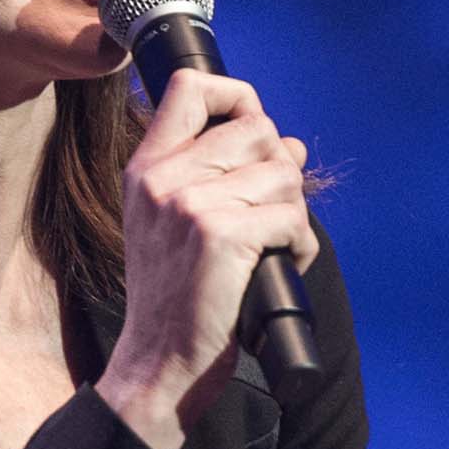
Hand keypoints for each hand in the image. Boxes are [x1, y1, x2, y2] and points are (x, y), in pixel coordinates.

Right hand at [94, 68, 317, 448]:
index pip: (191, 87)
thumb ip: (217, 176)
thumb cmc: (176, 297)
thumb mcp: (172, 224)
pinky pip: (292, 216)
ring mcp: (190, 204)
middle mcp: (164, 178)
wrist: (160, 361)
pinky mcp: (222, 235)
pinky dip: (302, 244)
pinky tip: (285, 263)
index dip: (238, 96)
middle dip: (281, 166)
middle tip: (272, 210)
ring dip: (294, 209)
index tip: (254, 131)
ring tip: (275, 244)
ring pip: (282, 171)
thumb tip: (292, 144)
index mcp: (146, 168)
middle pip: (256, 128)